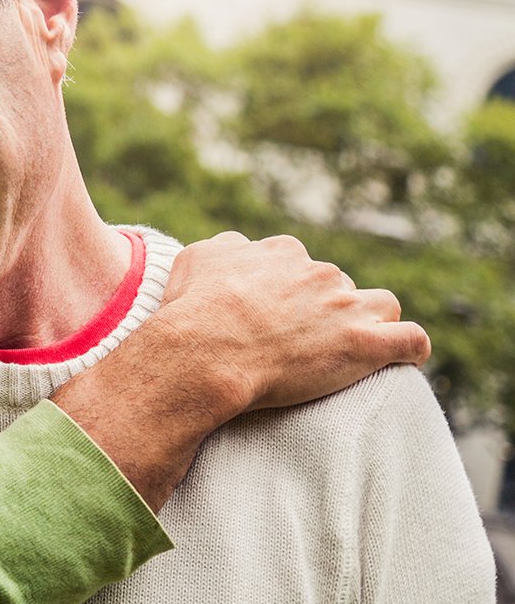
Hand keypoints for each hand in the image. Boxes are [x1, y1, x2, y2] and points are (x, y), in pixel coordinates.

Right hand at [158, 231, 427, 412]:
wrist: (206, 350)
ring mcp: (345, 307)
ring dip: (373, 321)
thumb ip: (224, 247)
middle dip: (328, 308)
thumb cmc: (193, 310)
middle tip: (302, 340)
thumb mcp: (196, 259)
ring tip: (355, 345)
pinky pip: (410, 339)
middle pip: (339, 285)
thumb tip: (238, 246)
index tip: (277, 314)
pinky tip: (404, 357)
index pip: (301, 264)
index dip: (292, 290)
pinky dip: (410, 347)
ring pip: (381, 305)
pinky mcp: (365, 344)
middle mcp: (318, 273)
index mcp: (282, 253)